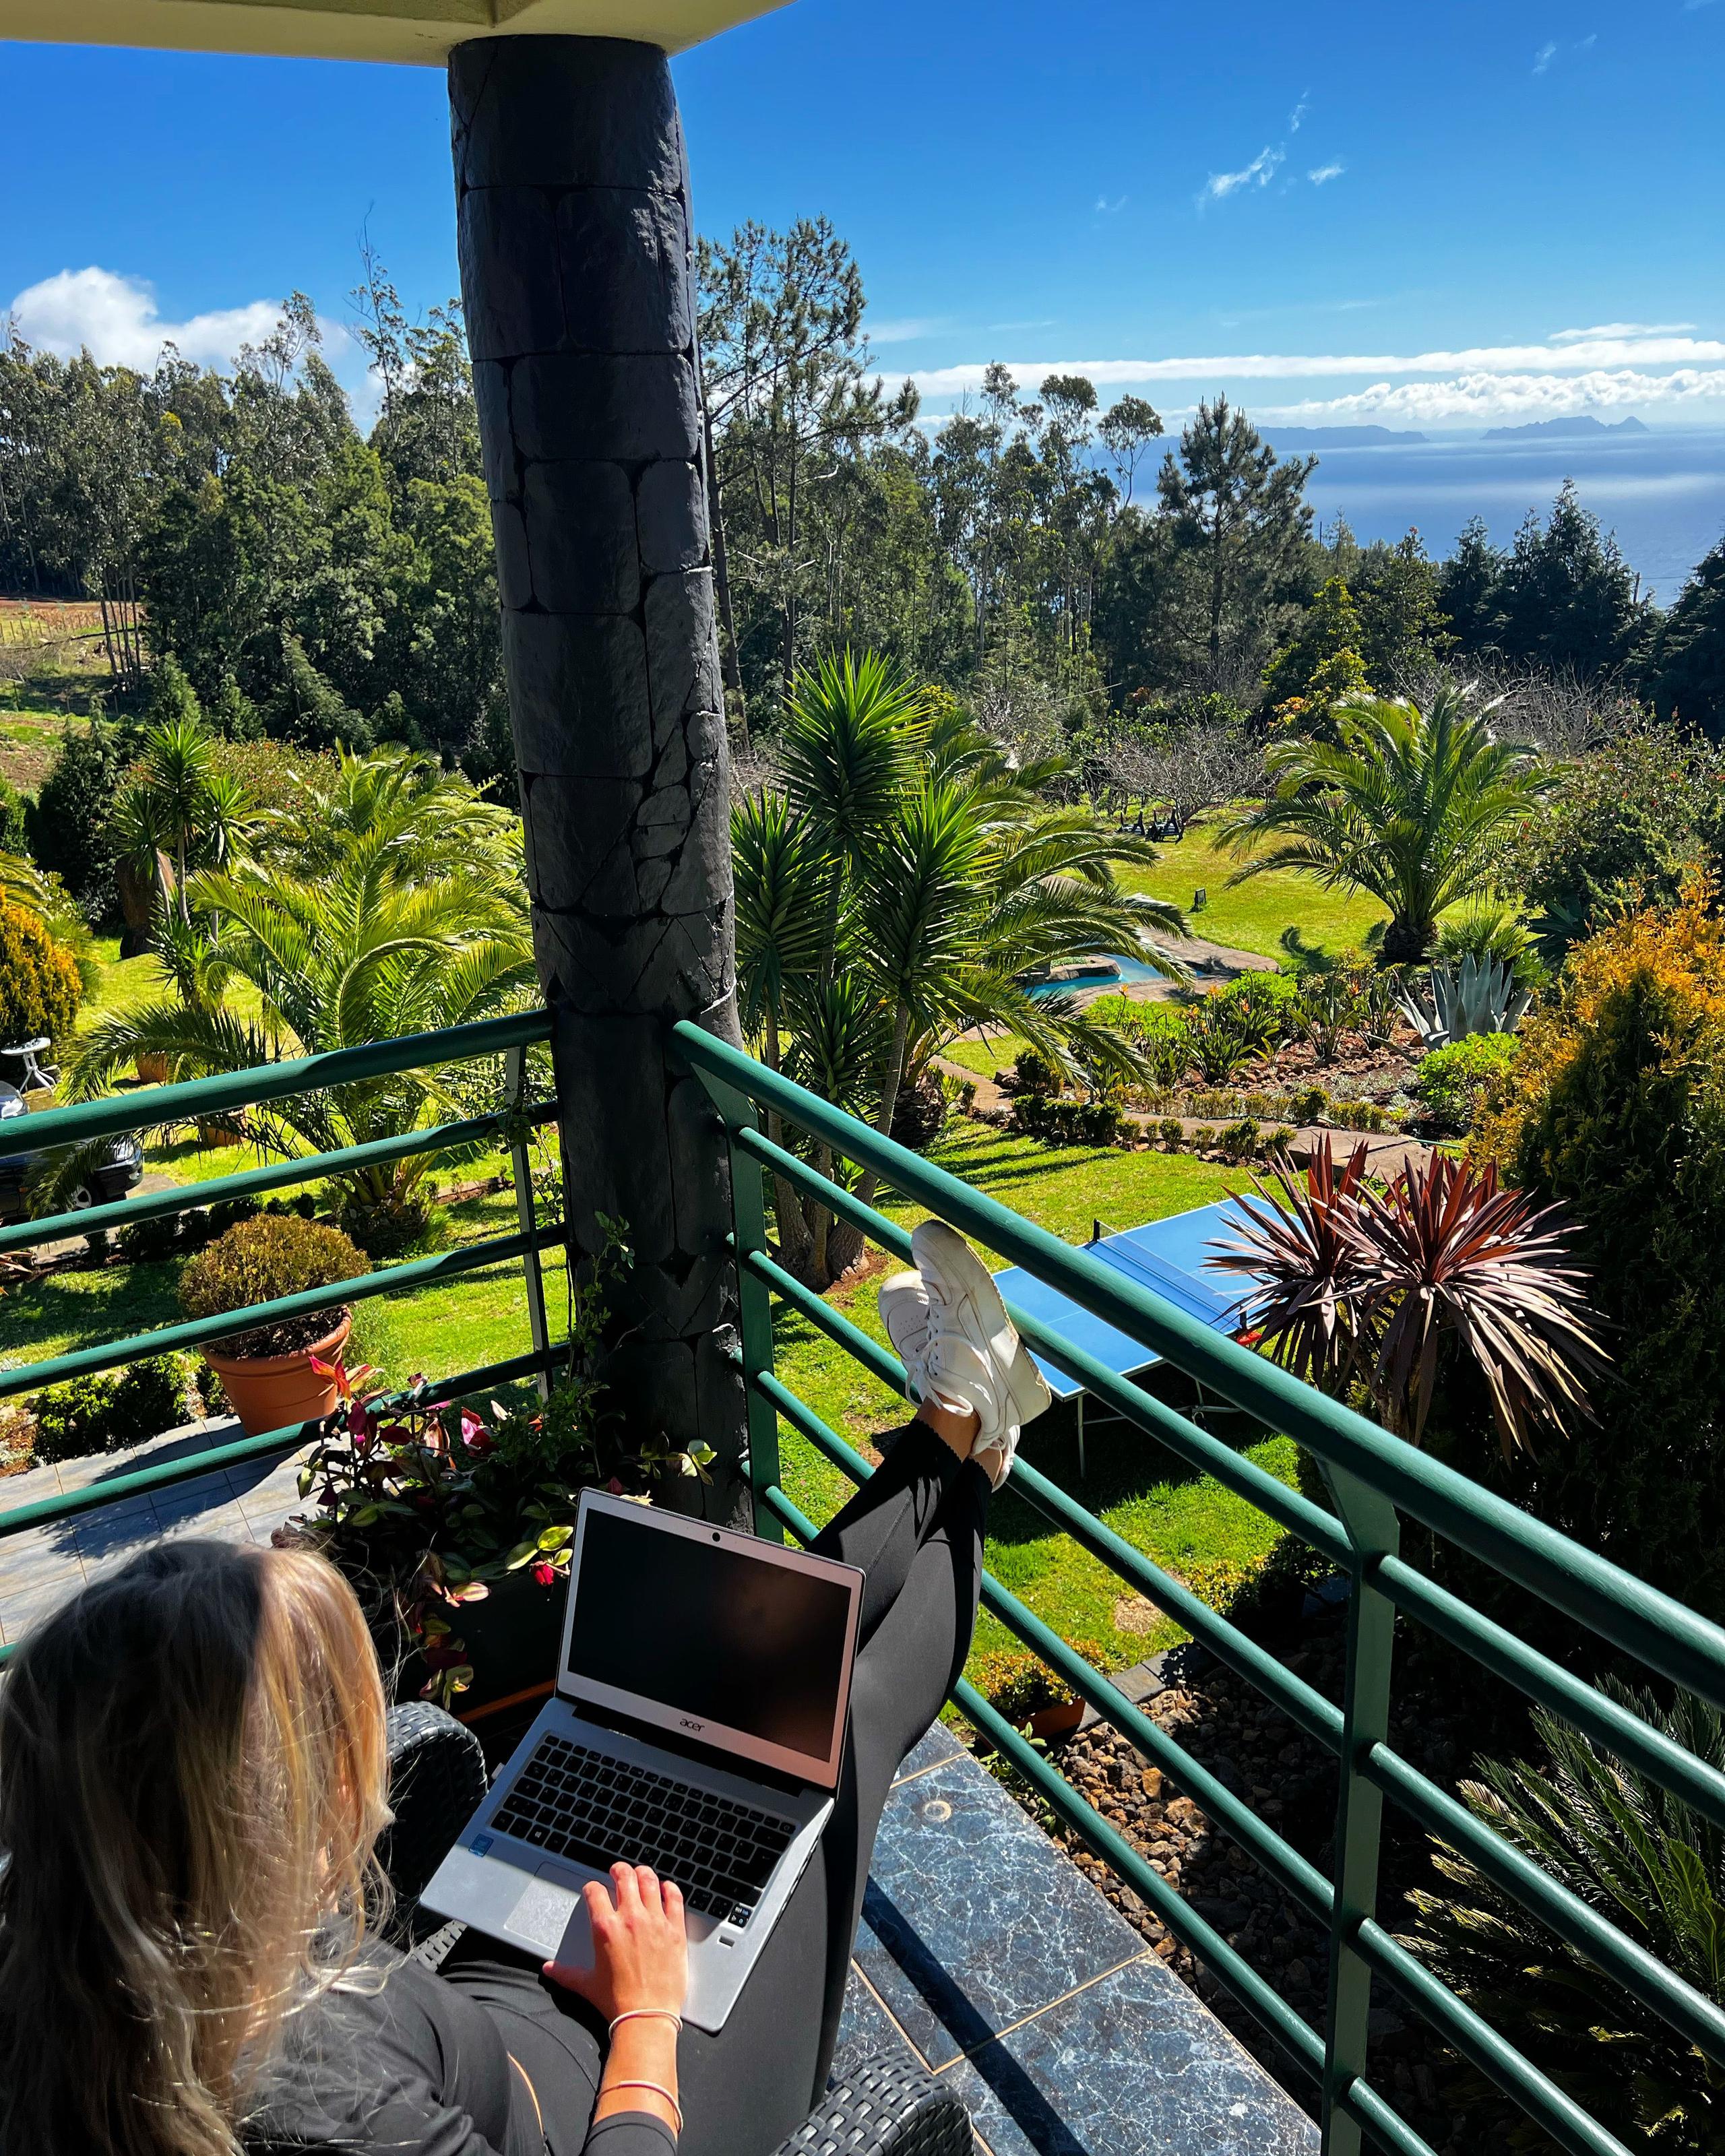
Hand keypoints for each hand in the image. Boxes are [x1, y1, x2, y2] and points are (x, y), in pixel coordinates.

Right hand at [545, 1863, 687, 2020]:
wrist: (646, 2017)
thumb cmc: (617, 2002)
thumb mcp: (587, 1985)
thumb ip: (566, 1973)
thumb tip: (549, 1970)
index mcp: (605, 1928)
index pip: (595, 1892)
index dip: (592, 1887)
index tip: (594, 1889)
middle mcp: (630, 1918)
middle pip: (625, 1877)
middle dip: (619, 1870)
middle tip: (618, 1871)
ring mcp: (655, 1921)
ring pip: (650, 1882)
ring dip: (643, 1874)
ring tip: (641, 1873)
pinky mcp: (675, 1929)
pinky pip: (675, 1898)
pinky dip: (670, 1889)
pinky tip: (667, 1888)